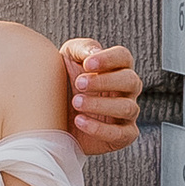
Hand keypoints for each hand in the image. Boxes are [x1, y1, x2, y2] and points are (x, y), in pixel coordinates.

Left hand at [62, 41, 140, 156]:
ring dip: (101, 105)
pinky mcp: (122, 136)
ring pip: (127, 107)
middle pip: (131, 80)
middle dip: (105, 82)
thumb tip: (94, 52)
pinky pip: (121, 134)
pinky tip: (79, 121)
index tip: (86, 63)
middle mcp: (126, 90)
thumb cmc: (64, 84)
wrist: (54, 119)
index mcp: (116, 68)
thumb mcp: (67, 59)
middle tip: (78, 84)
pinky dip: (100, 129)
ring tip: (76, 103)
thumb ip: (81, 49)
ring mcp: (127, 113)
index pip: (123, 57)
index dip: (108, 59)